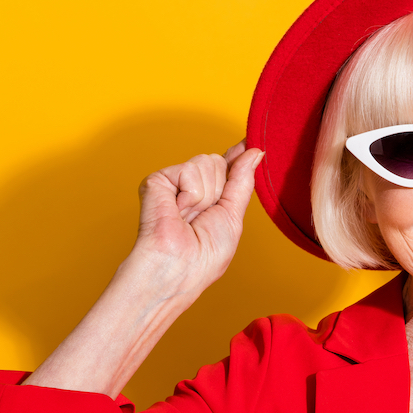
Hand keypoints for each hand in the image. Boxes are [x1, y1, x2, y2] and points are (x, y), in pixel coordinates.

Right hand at [132, 140, 264, 295]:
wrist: (178, 269)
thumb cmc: (205, 256)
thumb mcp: (234, 215)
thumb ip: (242, 181)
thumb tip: (255, 151)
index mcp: (210, 196)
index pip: (227, 166)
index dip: (238, 155)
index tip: (251, 142)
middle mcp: (191, 186)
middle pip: (219, 161)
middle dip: (220, 190)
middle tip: (202, 217)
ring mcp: (174, 182)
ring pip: (207, 162)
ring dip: (206, 195)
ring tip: (189, 217)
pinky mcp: (158, 180)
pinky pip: (190, 169)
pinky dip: (191, 194)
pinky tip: (178, 211)